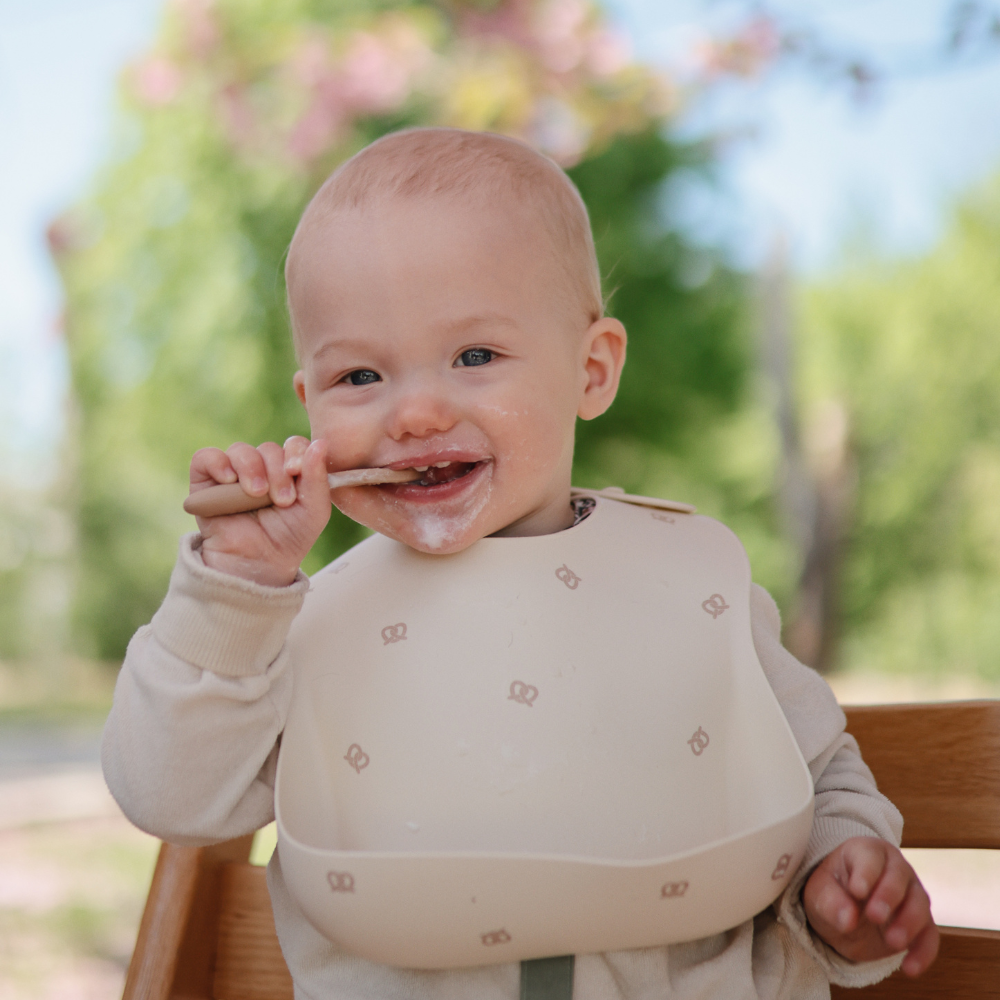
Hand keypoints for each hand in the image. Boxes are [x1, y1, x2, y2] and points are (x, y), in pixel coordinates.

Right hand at [188, 436, 330, 586]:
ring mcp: (233, 472)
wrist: (259, 564)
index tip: (297, 472)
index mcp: (288, 469)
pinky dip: (218, 463)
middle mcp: (261, 467)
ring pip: (241, 451)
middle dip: (278, 472)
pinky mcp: (206, 481)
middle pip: (269, 448)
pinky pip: (206, 457)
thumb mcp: (315, 510)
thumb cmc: (289, 537)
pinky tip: (229, 480)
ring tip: (257, 494)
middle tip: (282, 500)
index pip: (294, 445)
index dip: (297, 453)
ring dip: (252, 469)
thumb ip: (319, 477)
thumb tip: (321, 442)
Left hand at [803, 837, 938, 976]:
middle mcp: (894, 868)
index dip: (865, 873)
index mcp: (866, 851)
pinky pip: (929, 935)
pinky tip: (910, 968)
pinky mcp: (921, 923)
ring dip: (909, 923)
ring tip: (893, 942)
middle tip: (874, 916)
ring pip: (919, 903)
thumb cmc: (830, 893)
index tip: (857, 891)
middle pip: (899, 876)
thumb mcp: (819, 894)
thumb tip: (847, 918)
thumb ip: (831, 903)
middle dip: (888, 896)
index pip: (870, 856)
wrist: (843, 914)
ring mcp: (911, 894)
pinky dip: (923, 952)